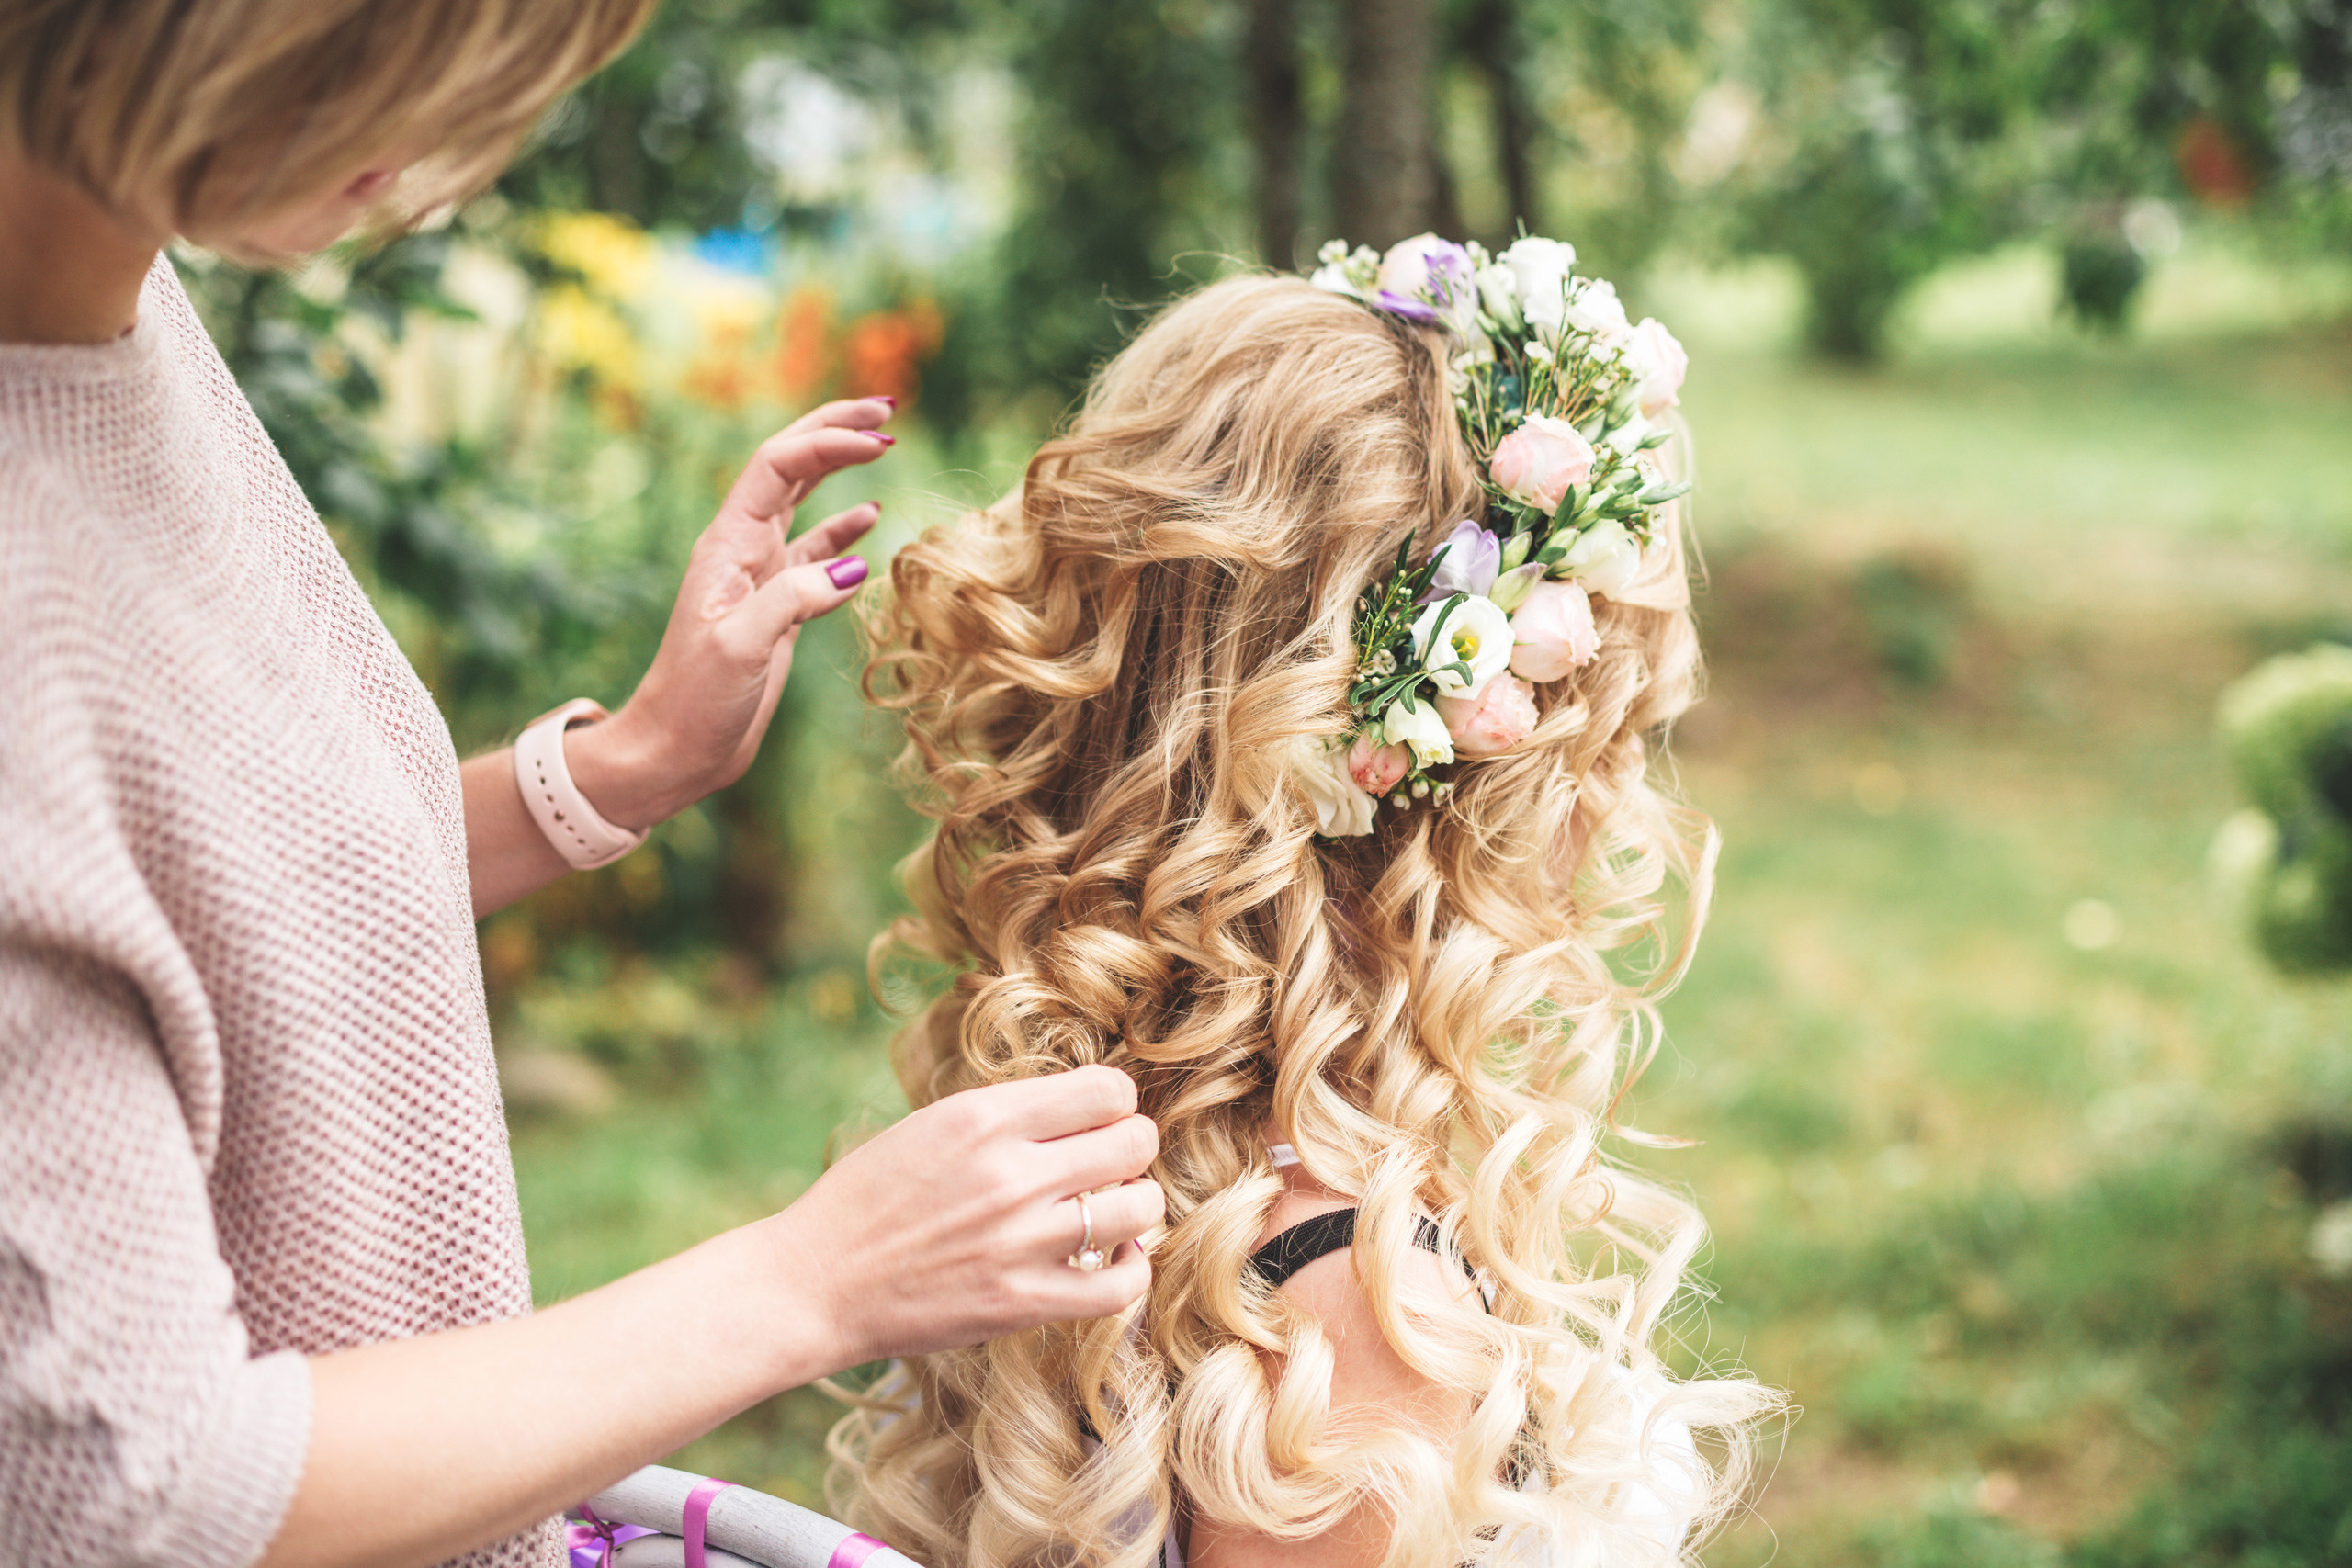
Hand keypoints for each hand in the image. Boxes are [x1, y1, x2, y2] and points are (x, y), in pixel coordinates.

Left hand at [568, 397, 896, 828]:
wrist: (676, 748)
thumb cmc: (696, 700)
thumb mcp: (742, 647)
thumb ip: (794, 599)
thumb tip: (854, 563)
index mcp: (728, 544)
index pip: (780, 467)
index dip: (828, 443)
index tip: (882, 440)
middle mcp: (743, 548)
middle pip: (789, 466)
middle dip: (833, 430)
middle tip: (885, 407)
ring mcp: (761, 576)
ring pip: (804, 501)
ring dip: (840, 468)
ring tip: (882, 441)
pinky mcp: (778, 607)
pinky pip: (816, 552)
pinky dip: (844, 529)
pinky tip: (871, 518)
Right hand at [766, 1065, 1164, 1367]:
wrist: (815, 1284)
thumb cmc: (868, 1199)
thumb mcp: (931, 1126)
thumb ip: (1008, 1116)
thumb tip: (1086, 1110)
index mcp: (984, 1118)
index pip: (1106, 1089)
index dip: (1114, 1102)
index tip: (1100, 1118)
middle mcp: (1011, 1174)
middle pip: (1133, 1142)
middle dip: (1130, 1147)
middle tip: (1111, 1162)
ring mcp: (1020, 1242)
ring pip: (1139, 1208)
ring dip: (1137, 1205)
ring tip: (1114, 1210)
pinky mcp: (1022, 1302)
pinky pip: (1118, 1286)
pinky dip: (1131, 1268)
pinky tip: (1113, 1258)